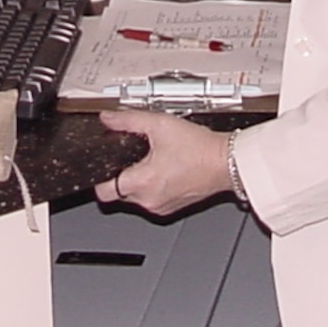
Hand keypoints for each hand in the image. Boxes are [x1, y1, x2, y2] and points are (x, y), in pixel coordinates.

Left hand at [94, 110, 233, 214]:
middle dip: (123, 174)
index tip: (107, 166)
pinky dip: (153, 187)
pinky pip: (151, 200)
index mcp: (143, 182)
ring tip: (155, 161)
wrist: (226, 161)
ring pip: (135, 197)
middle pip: (119, 192)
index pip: (104, 191)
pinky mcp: (171, 208)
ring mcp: (161, 206)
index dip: (101, 177)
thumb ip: (129, 120)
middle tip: (137, 156)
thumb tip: (108, 119)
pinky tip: (166, 170)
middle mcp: (149, 199)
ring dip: (138, 181)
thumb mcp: (160, 124)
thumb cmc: (200, 147)